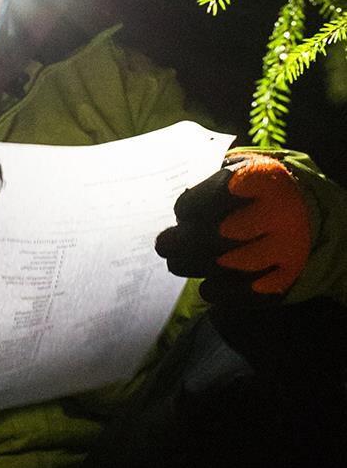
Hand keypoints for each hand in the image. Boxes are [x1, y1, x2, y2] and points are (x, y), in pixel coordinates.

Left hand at [155, 154, 310, 303]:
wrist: (304, 213)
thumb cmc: (254, 193)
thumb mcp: (238, 173)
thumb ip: (207, 186)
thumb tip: (171, 214)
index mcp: (265, 179)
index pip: (218, 193)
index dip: (191, 206)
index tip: (180, 213)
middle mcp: (281, 214)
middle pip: (221, 234)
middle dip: (184, 242)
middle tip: (163, 245)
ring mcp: (288, 249)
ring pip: (231, 266)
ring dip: (194, 266)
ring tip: (176, 262)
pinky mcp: (288, 279)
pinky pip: (248, 293)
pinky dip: (222, 292)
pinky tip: (206, 286)